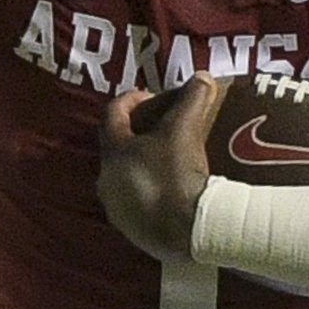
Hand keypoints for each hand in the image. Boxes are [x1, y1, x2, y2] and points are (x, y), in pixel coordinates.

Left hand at [96, 76, 228, 260]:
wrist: (188, 229)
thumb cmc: (178, 173)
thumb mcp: (186, 129)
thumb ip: (191, 99)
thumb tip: (202, 77)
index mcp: (113, 151)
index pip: (113, 113)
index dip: (132, 99)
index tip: (152, 97)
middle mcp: (106, 180)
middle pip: (118, 147)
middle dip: (139, 134)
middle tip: (164, 128)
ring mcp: (117, 208)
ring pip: (125, 178)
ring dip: (143, 165)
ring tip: (170, 159)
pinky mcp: (132, 231)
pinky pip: (137, 204)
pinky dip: (151, 192)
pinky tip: (173, 191)